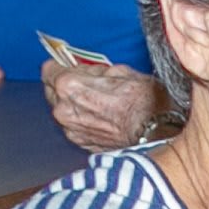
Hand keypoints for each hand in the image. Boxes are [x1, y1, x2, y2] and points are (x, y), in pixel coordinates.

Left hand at [44, 57, 168, 149]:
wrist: (159, 132)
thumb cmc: (144, 102)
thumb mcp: (121, 71)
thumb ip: (96, 70)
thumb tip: (90, 71)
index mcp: (69, 85)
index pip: (49, 69)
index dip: (62, 65)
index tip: (71, 66)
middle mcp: (63, 109)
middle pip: (52, 91)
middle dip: (66, 86)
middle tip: (86, 84)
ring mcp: (71, 129)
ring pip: (63, 110)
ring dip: (75, 105)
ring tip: (97, 103)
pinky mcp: (82, 144)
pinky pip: (75, 127)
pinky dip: (84, 121)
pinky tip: (102, 118)